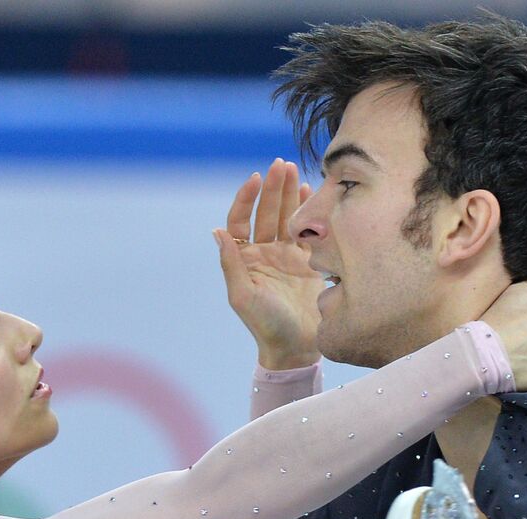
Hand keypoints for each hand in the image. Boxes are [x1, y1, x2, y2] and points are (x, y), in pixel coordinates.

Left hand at [215, 158, 323, 369]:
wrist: (296, 346)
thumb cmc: (265, 325)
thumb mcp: (243, 296)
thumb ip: (231, 264)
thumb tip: (216, 231)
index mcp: (244, 259)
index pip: (240, 220)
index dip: (246, 198)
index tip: (255, 179)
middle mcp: (263, 253)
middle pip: (266, 212)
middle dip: (272, 188)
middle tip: (280, 164)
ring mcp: (286, 256)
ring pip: (286, 216)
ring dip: (289, 193)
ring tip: (294, 169)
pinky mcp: (308, 261)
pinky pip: (307, 230)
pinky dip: (309, 211)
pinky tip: (311, 192)